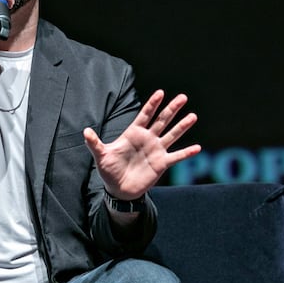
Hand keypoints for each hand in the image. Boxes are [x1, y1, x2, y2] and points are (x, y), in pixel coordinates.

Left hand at [83, 90, 200, 199]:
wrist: (118, 189)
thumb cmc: (109, 170)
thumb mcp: (101, 156)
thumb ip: (95, 143)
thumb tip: (85, 131)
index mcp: (134, 133)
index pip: (145, 115)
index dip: (152, 104)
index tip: (161, 92)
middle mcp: (148, 139)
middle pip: (162, 120)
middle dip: (172, 109)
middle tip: (183, 97)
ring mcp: (156, 150)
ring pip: (172, 135)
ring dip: (182, 126)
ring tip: (193, 116)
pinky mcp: (161, 164)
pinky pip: (176, 156)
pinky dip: (186, 153)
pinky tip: (197, 148)